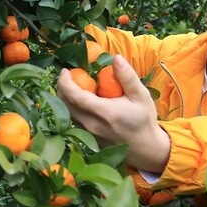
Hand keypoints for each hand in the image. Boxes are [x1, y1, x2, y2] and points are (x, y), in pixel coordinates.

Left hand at [56, 56, 170, 172]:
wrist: (144, 149)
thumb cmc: (143, 120)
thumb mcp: (141, 96)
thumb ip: (127, 77)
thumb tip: (116, 57)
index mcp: (104, 113)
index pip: (75, 96)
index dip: (65, 82)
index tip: (65, 70)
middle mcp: (92, 124)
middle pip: (65, 104)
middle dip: (62, 87)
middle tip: (70, 75)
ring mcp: (87, 133)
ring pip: (66, 112)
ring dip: (65, 97)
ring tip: (75, 85)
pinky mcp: (86, 138)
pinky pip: (72, 119)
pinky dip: (71, 107)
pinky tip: (82, 99)